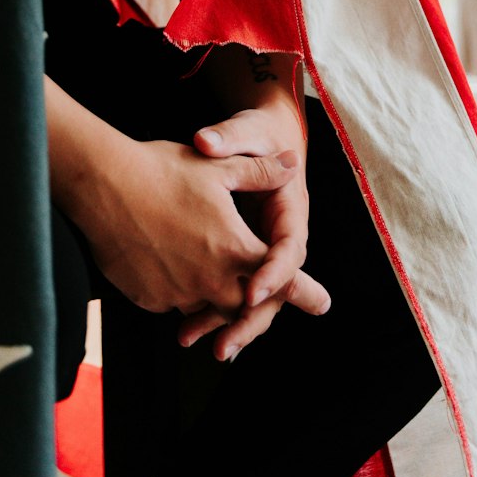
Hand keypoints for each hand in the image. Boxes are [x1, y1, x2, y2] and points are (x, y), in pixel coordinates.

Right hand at [69, 135, 299, 316]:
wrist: (102, 183)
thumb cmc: (161, 170)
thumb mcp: (217, 166)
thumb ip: (259, 171)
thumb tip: (290, 163)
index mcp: (234, 248)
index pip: (280, 278)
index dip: (304, 291)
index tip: (322, 302)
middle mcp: (211, 280)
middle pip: (245, 303)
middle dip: (255, 301)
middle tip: (260, 297)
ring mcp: (178, 293)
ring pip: (208, 306)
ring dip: (215, 297)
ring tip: (212, 282)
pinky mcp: (149, 298)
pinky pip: (175, 304)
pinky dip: (182, 293)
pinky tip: (175, 270)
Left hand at [179, 106, 330, 359]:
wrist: (263, 138)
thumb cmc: (258, 134)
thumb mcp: (248, 130)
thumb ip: (228, 137)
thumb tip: (205, 141)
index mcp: (291, 211)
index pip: (288, 250)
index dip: (272, 274)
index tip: (250, 292)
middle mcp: (280, 239)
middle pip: (273, 290)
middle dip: (248, 320)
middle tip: (223, 345)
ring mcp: (261, 252)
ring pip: (251, 299)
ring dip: (225, 323)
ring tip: (191, 340)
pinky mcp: (242, 257)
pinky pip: (232, 290)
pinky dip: (213, 311)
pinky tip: (185, 328)